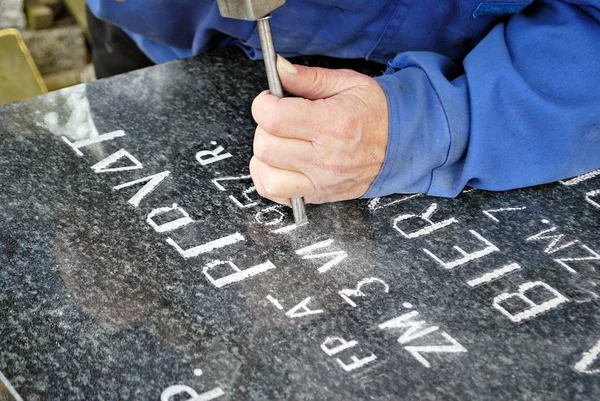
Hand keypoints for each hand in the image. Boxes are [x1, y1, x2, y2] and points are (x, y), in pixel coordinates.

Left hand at [250, 56, 388, 204]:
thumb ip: (309, 77)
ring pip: (267, 176)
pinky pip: (277, 196)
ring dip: (263, 158)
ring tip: (277, 143)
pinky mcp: (318, 195)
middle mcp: (325, 158)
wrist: (402, 146)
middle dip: (264, 128)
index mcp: (332, 124)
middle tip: (278, 120)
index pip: (273, 118)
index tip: (270, 100)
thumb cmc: (377, 114)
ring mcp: (321, 181)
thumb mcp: (348, 84)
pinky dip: (268, 180)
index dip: (263, 104)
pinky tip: (279, 165)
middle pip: (265, 146)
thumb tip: (278, 68)